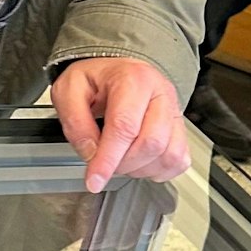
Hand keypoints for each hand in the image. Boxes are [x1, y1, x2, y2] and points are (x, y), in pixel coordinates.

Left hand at [51, 56, 192, 192]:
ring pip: (168, 155)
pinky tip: (140, 161)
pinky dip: (158, 170)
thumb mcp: (70, 89)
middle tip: (104, 161)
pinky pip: (179, 160)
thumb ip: (75, 121)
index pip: (125, 126)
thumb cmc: (97, 79)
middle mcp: (161, 93)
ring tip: (121, 159)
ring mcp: (174, 111)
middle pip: (151, 143)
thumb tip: (91, 153)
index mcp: (133, 79)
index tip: (94, 179)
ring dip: (140, 168)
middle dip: (123, 164)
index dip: (108, 159)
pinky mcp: (181, 128)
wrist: (118, 71)